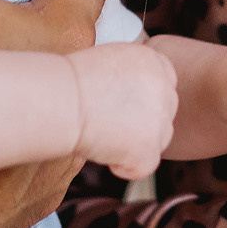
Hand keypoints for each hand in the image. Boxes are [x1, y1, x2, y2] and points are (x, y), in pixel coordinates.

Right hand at [67, 42, 177, 178]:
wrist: (61, 100)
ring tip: (103, 137)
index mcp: (151, 61)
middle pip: (164, 111)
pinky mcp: (149, 148)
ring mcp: (159, 119)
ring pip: (160, 138)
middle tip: (109, 123)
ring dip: (137, 142)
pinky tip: (104, 154)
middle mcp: (163, 87)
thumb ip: (128, 76)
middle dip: (143, 120)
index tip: (122, 104)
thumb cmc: (68, 81)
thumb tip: (130, 99)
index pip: (165, 81)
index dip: (144, 97)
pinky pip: (145, 166)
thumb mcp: (106, 62)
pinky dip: (125, 166)